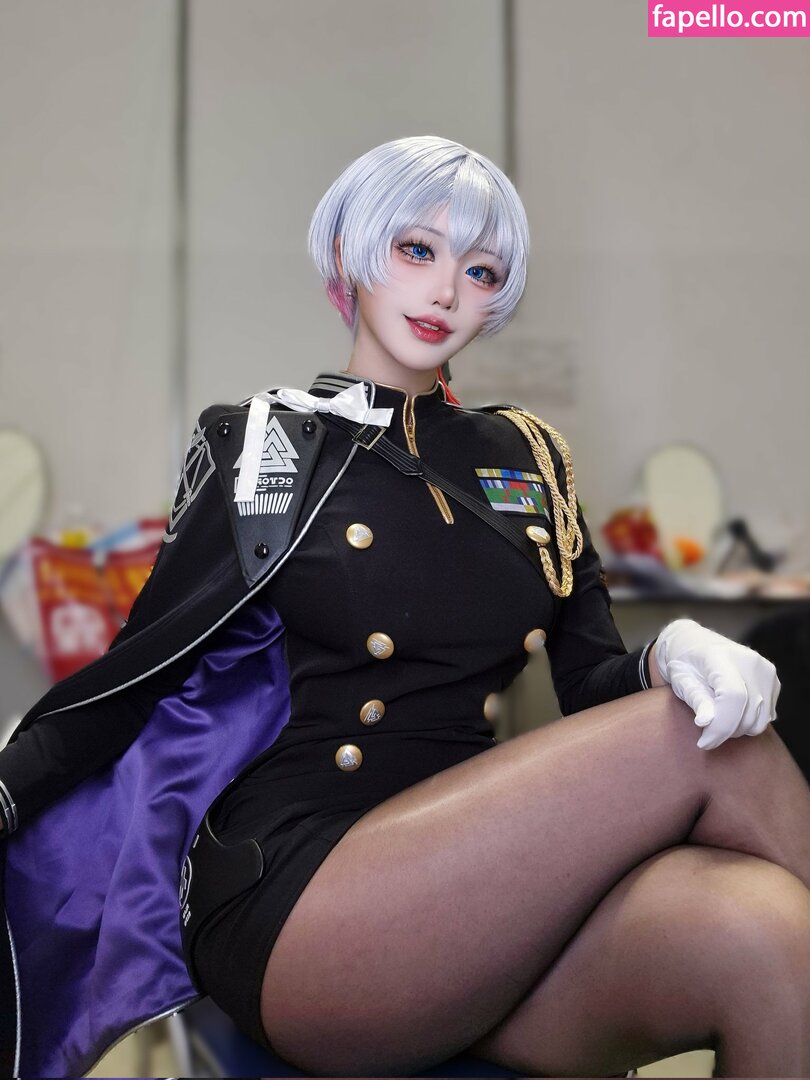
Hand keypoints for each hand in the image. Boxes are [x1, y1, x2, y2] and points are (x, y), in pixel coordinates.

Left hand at [654, 619, 779, 749]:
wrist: (693, 644)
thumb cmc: (684, 664)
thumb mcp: (680, 680)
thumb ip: (695, 699)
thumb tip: (706, 721)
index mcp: (721, 656)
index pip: (733, 697)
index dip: (721, 726)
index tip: (703, 742)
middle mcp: (749, 661)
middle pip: (749, 712)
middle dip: (725, 730)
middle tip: (706, 728)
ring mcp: (764, 669)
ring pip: (760, 719)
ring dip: (738, 728)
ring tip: (717, 716)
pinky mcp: (772, 679)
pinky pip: (767, 716)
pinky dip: (749, 720)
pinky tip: (731, 710)